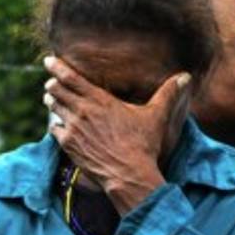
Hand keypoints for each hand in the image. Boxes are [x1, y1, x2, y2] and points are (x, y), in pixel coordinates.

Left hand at [43, 56, 191, 213]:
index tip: (49, 60)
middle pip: (57, 91)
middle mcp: (82, 111)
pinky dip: (55, 125)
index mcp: (99, 100)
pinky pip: (54, 130)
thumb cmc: (142, 143)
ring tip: (49, 98)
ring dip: (51, 101)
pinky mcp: (68, 146)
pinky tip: (58, 125)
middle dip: (53, 84)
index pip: (71, 78)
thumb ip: (168, 93)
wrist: (128, 174)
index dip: (57, 67)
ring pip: (53, 109)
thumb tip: (185, 77)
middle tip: (51, 81)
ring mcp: (73, 129)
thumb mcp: (157, 116)